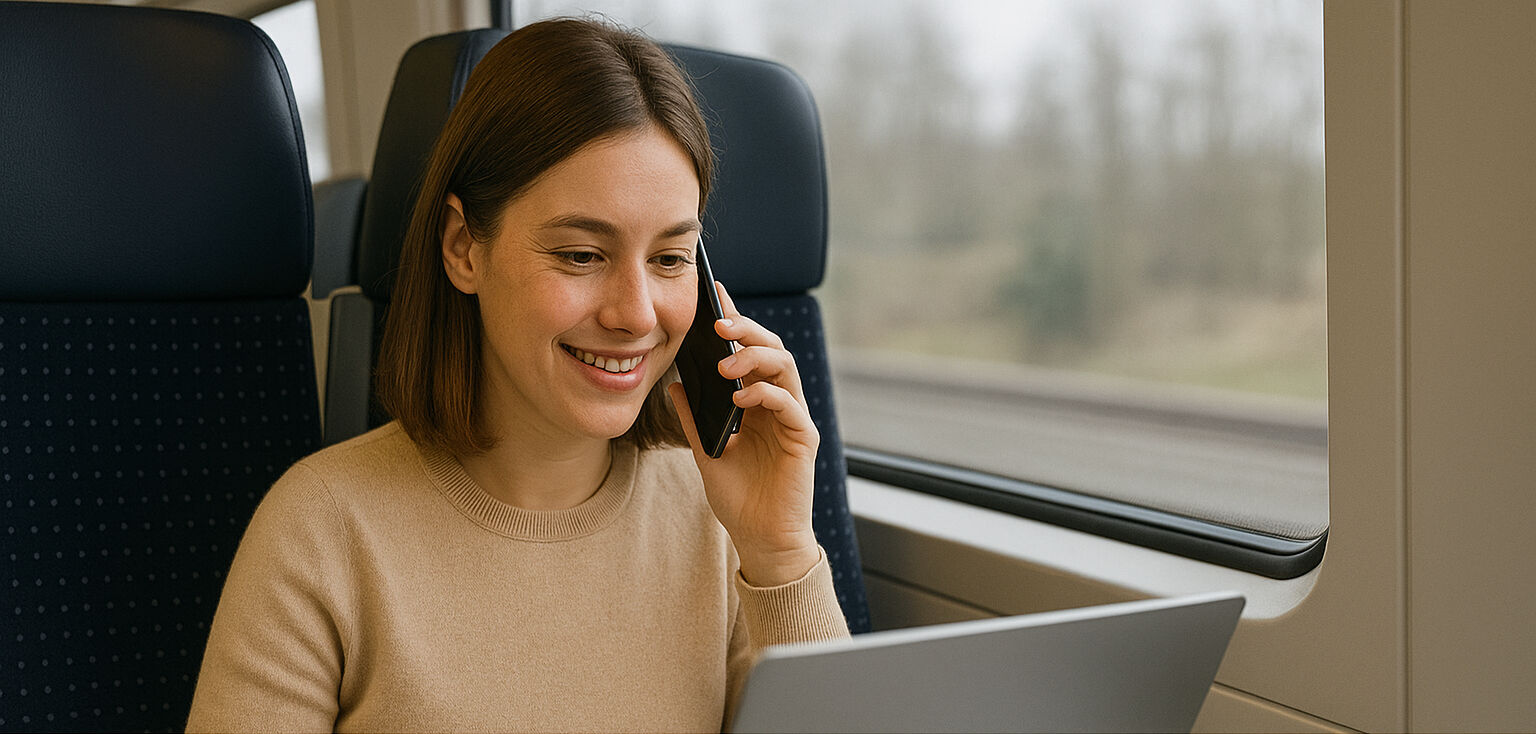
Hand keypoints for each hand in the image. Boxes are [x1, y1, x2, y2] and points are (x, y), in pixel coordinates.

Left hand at [668, 281, 820, 586]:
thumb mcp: (705, 452)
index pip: (748, 351)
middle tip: (719, 326)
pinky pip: (790, 404)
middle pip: (771, 349)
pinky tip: (740, 398)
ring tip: (726, 366)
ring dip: (755, 358)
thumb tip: (673, 383)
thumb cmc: (739, 498)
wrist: (761, 539)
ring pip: (785, 367)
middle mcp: (779, 403)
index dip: (735, 321)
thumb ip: (692, 418)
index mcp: (757, 401)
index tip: (715, 294)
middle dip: (746, 331)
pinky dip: (766, 394)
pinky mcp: (804, 439)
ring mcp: (794, 418)